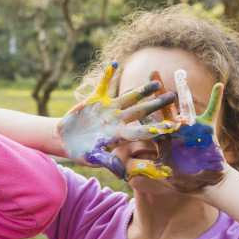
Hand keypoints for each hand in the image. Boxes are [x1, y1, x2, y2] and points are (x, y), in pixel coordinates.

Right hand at [56, 61, 176, 178]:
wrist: (65, 139)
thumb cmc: (80, 152)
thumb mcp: (93, 159)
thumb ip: (108, 163)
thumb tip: (124, 174)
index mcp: (119, 135)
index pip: (140, 131)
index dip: (156, 129)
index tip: (172, 126)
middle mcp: (117, 120)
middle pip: (141, 111)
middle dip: (156, 104)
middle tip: (173, 96)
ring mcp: (108, 108)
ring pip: (128, 97)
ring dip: (141, 89)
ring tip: (155, 82)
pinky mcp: (95, 100)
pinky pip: (103, 85)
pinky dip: (108, 74)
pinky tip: (115, 63)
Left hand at [127, 70, 227, 192]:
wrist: (204, 183)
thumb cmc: (182, 180)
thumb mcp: (160, 173)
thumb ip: (143, 168)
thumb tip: (124, 168)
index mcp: (160, 139)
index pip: (147, 123)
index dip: (139, 111)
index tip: (129, 98)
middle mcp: (173, 130)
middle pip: (162, 108)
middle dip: (157, 92)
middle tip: (151, 73)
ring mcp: (189, 128)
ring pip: (184, 105)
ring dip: (182, 90)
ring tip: (180, 72)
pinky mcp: (206, 129)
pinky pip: (212, 111)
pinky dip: (216, 99)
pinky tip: (218, 85)